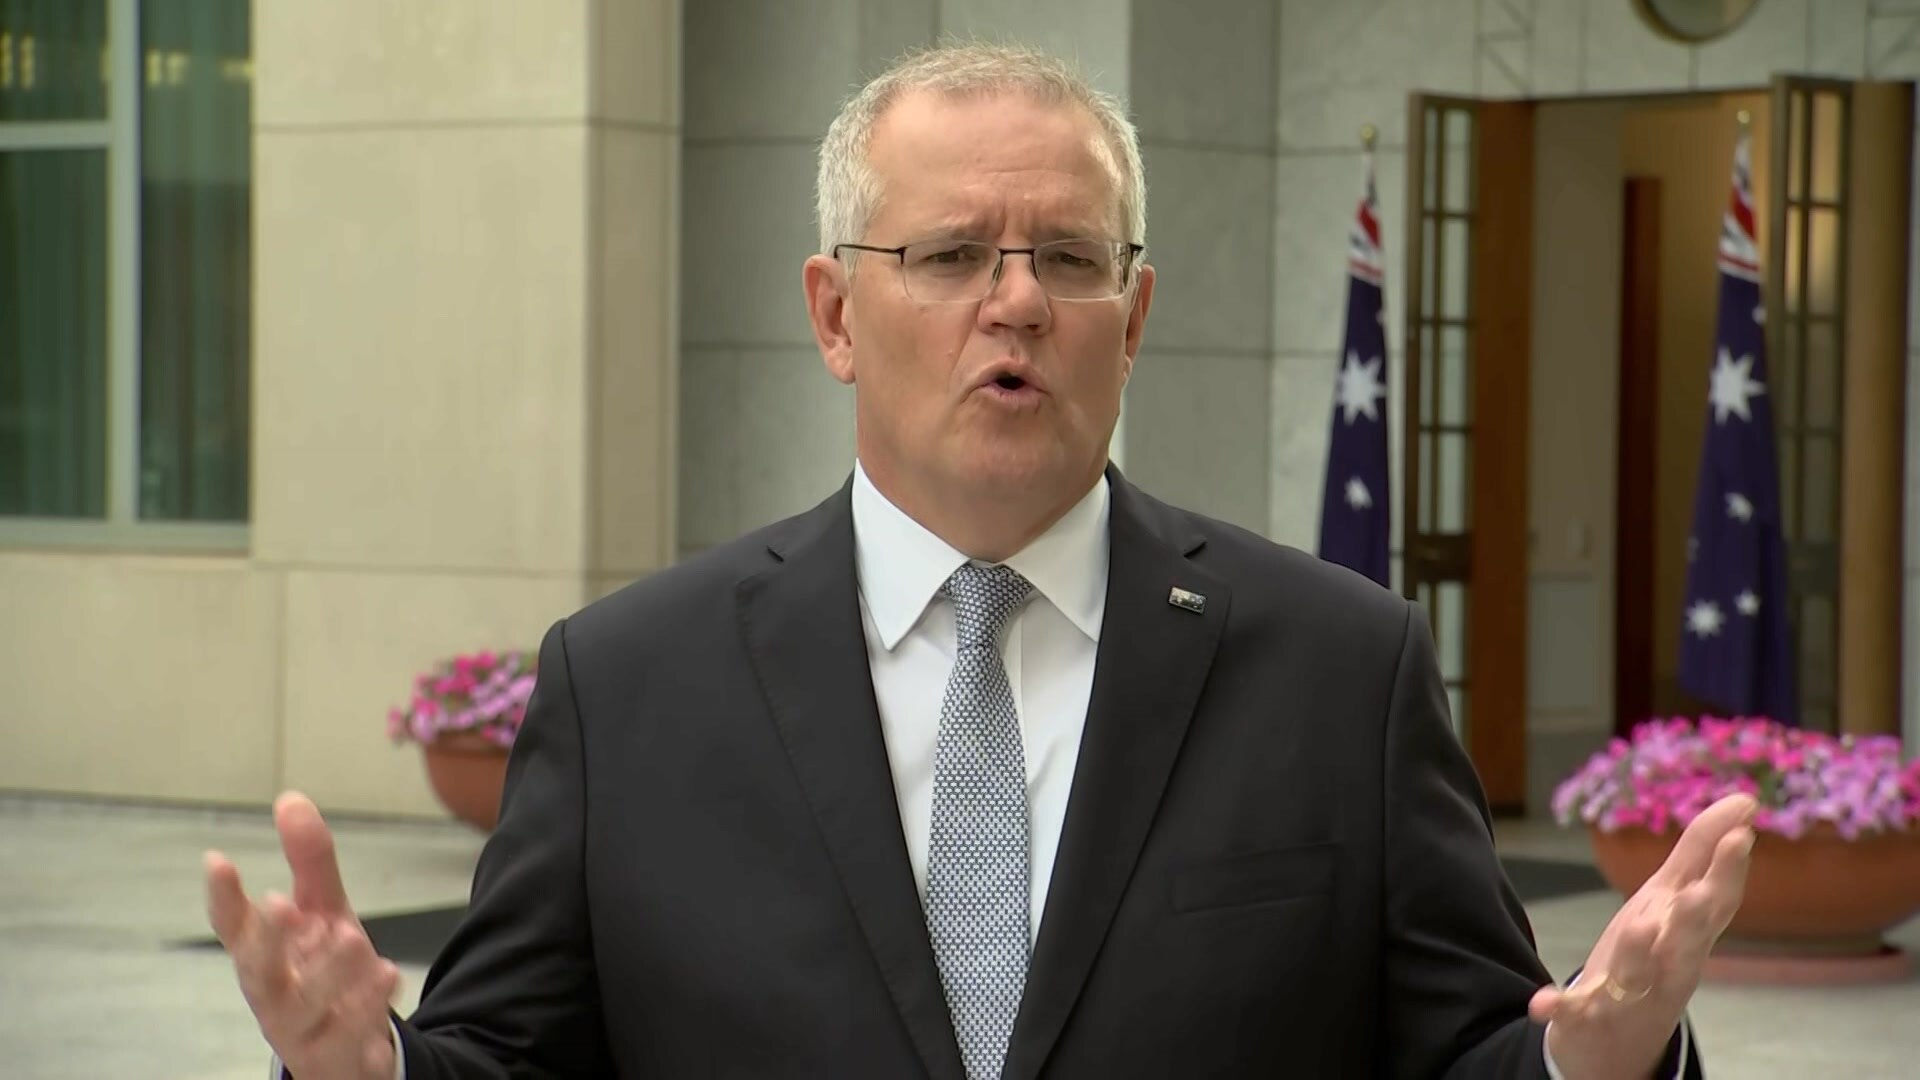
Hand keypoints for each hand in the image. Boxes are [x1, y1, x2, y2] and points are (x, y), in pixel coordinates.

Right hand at [205, 791, 401, 1079]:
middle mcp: (275, 997)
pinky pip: (348, 1041)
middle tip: (280, 903)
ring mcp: (305, 1032)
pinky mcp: (339, 1058)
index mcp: (265, 959)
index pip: (233, 929)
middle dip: (265, 941)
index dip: (223, 898)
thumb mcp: (324, 913)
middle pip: (256, 975)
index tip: (217, 860)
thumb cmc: (327, 977)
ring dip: (326, 974)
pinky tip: (387, 978)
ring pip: (303, 1010)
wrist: (352, 1053)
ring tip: (351, 938)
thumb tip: (290, 798)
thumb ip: (310, 862)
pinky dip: (366, 1012)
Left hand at [1529, 793, 1755, 1078]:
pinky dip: (1562, 1007)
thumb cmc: (1654, 957)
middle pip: (1689, 941)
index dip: (1729, 870)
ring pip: (1640, 974)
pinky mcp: (1589, 1017)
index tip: (1742, 835)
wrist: (1615, 1042)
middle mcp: (1669, 965)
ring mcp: (1631, 994)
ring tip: (1643, 926)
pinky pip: (1577, 1013)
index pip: (1717, 900)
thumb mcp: (1675, 901)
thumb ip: (1703, 853)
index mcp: (1688, 933)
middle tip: (1703, 891)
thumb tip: (1745, 801)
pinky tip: (1542, 1002)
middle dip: (1697, 916)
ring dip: (1640, 952)